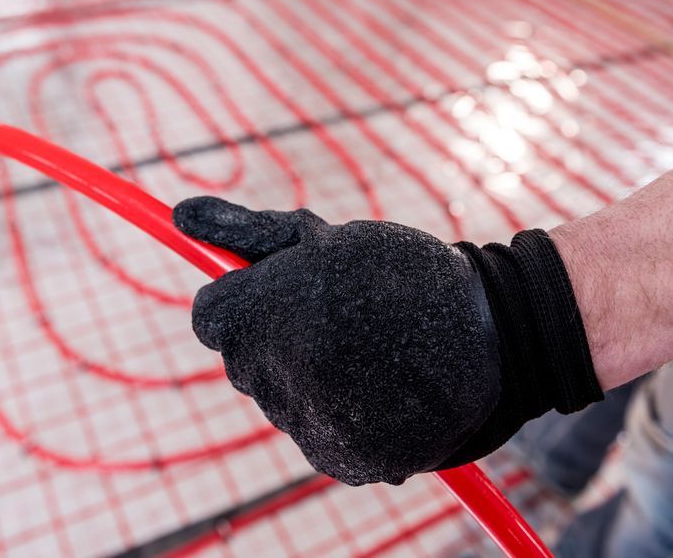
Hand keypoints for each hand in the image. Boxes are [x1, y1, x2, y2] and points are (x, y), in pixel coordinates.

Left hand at [174, 197, 602, 484]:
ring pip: (277, 397)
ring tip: (366, 354)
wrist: (493, 330)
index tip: (279, 292)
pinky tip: (376, 388)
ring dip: (305, 377)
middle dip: (273, 337)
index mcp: (263, 313)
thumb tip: (179, 213)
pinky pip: (314, 432)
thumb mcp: (321, 239)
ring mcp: (310, 422)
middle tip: (335, 320)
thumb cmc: (400, 273)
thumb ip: (244, 231)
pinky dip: (336, 415)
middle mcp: (276, 373)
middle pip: (240, 360)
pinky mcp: (343, 459)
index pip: (209, 317)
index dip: (242, 299)